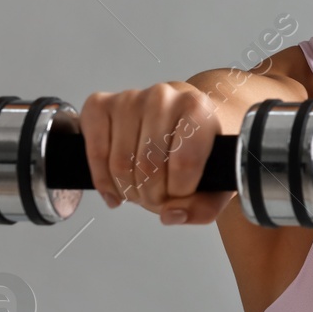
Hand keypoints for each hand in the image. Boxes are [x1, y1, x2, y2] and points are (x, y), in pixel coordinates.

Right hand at [79, 83, 237, 224]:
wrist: (183, 118)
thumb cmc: (200, 148)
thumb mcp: (218, 180)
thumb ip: (204, 206)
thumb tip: (171, 214)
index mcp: (197, 108)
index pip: (184, 162)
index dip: (180, 191)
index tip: (181, 194)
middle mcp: (163, 97)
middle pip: (149, 166)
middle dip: (152, 196)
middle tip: (158, 198)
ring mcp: (129, 98)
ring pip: (120, 163)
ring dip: (128, 191)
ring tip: (140, 191)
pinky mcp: (99, 105)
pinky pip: (94, 152)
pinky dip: (102, 180)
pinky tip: (114, 190)